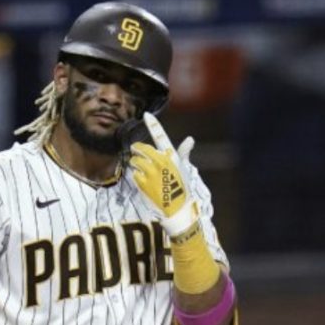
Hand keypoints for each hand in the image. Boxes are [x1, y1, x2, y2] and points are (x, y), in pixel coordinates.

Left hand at [128, 112, 200, 237]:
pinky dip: (137, 177)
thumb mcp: (185, 169)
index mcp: (172, 156)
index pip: (161, 137)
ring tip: (145, 173)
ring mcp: (150, 173)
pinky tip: (144, 183)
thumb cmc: (183, 188)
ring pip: (135, 161)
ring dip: (136, 165)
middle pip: (141, 149)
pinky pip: (134, 174)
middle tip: (137, 153)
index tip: (146, 115)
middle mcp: (161, 162)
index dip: (154, 125)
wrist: (177, 209)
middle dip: (137, 150)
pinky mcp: (142, 183)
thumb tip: (190, 139)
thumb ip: (183, 153)